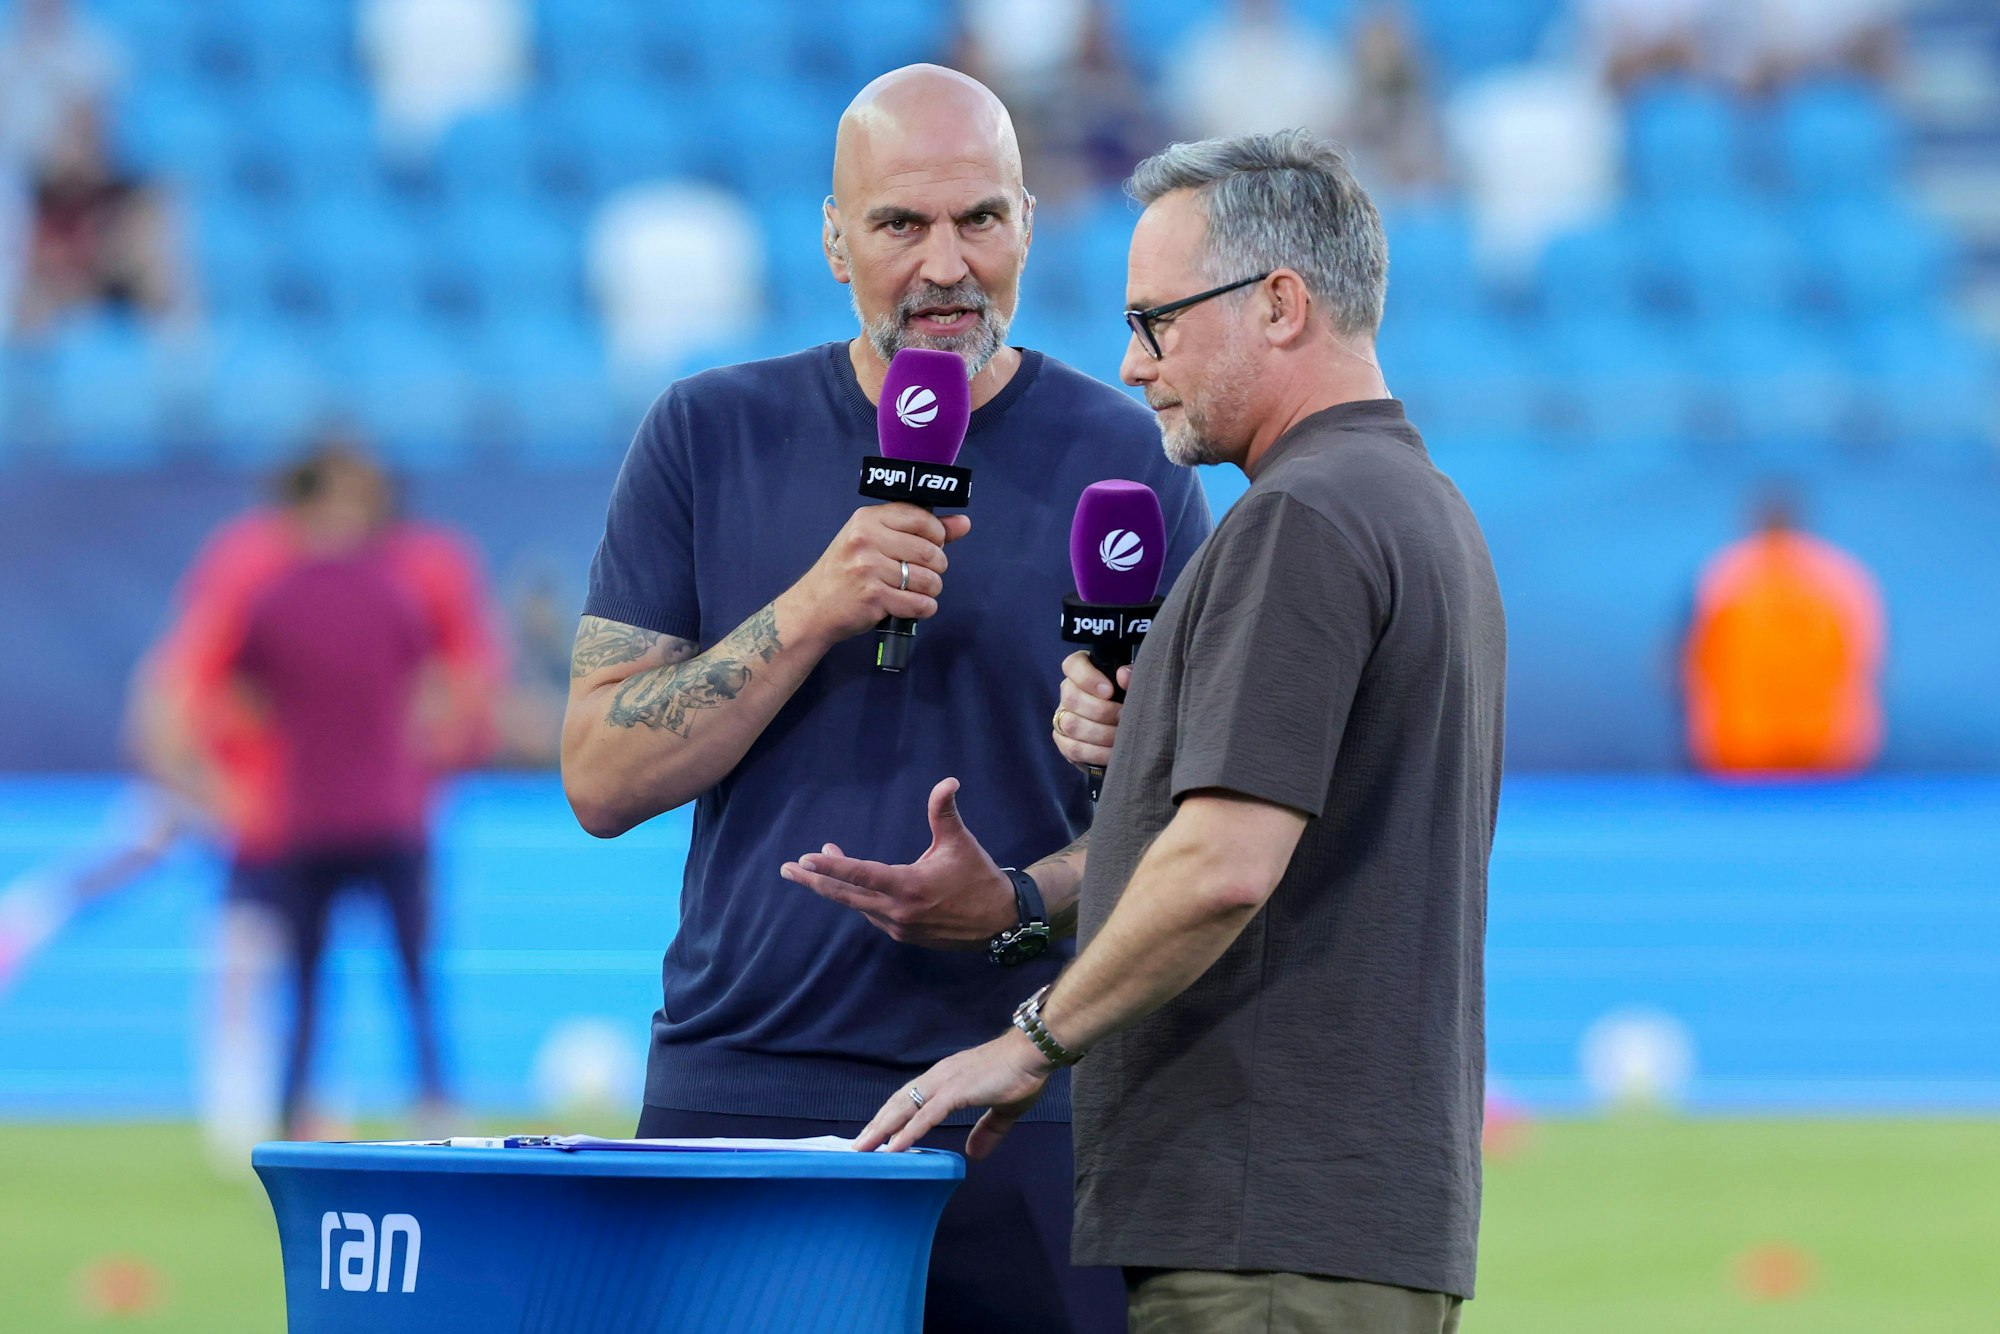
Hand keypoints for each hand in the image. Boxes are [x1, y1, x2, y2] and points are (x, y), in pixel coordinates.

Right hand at [779, 504, 972, 644]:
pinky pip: (918, 603)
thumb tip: (964, 523)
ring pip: (928, 579)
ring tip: (919, 591)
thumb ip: (919, 530)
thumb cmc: (846, 572)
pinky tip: (914, 606)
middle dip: (938, 567)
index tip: (932, 545)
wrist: (813, 607)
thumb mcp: (873, 542)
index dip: (937, 534)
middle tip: (925, 574)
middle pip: (929, 551)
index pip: (920, 518)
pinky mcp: (873, 597)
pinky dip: (924, 608)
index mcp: (867, 519)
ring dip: (932, 590)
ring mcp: (868, 568)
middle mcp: (866, 539)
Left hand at [780, 777, 1016, 948]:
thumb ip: (944, 812)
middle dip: (813, 881)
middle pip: (845, 896)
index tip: (804, 859)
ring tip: (817, 866)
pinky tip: (853, 886)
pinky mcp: (904, 935)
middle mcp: (897, 911)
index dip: (831, 867)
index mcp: (908, 886)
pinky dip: (858, 899)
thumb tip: (948, 781)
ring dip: (837, 886)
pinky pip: (872, 915)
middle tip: (785, 870)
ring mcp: (899, 927)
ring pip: (857, 906)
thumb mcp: (960, 842)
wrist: (999, 921)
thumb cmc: (978, 877)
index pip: (860, 875)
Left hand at [854, 1029, 1052, 1157]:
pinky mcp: (956, 1091)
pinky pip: (926, 1115)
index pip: (909, 1098)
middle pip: (898, 1102)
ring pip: (905, 1107)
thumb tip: (974, 1154)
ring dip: (882, 1129)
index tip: (874, 1134)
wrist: (1033, 1051)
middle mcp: (939, 1077)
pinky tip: (894, 1147)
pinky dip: (908, 1131)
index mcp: (946, 1079)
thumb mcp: (1001, 1109)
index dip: (890, 1116)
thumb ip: (986, 1131)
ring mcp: (945, 1083)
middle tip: (857, 1147)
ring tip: (863, 1148)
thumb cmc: (1020, 1074)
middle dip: (877, 1125)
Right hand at [1052, 652, 1132, 772]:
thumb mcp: (1135, 683)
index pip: (1072, 665)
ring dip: (1100, 733)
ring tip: (1121, 736)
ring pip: (1071, 724)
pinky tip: (1112, 753)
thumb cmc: (1131, 698)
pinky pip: (1072, 748)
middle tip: (1124, 717)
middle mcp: (1068, 692)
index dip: (1088, 678)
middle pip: (1071, 698)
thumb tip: (1124, 675)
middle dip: (1101, 711)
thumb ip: (1133, 674)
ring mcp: (1062, 717)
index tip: (1110, 691)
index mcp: (1082, 670)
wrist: (1130, 729)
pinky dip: (1095, 752)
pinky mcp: (1064, 742)